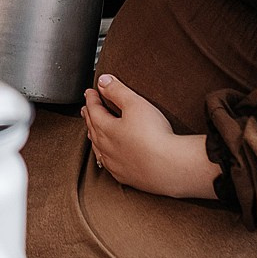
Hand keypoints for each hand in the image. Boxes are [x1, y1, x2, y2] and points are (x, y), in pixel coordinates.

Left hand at [82, 73, 219, 199]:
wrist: (170, 167)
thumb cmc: (154, 135)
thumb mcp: (135, 104)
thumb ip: (117, 91)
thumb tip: (102, 81)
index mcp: (105, 128)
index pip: (94, 110)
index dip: (92, 99)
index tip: (90, 92)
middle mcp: (106, 148)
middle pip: (93, 128)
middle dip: (89, 116)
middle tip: (87, 109)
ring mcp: (115, 164)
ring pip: (98, 148)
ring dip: (95, 136)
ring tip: (93, 130)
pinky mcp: (126, 176)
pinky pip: (109, 164)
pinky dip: (104, 156)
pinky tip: (108, 157)